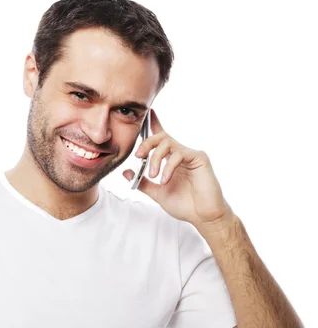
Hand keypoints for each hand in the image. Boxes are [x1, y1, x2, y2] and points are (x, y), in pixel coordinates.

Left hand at [123, 109, 232, 227]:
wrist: (203, 217)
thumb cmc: (185, 204)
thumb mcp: (157, 193)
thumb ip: (142, 182)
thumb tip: (126, 172)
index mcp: (170, 159)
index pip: (161, 137)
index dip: (154, 123)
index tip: (148, 112)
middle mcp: (180, 153)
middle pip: (161, 137)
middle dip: (146, 143)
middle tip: (138, 156)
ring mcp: (191, 154)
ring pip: (168, 143)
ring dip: (155, 158)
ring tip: (153, 175)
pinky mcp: (200, 158)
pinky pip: (179, 154)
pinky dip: (168, 166)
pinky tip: (165, 179)